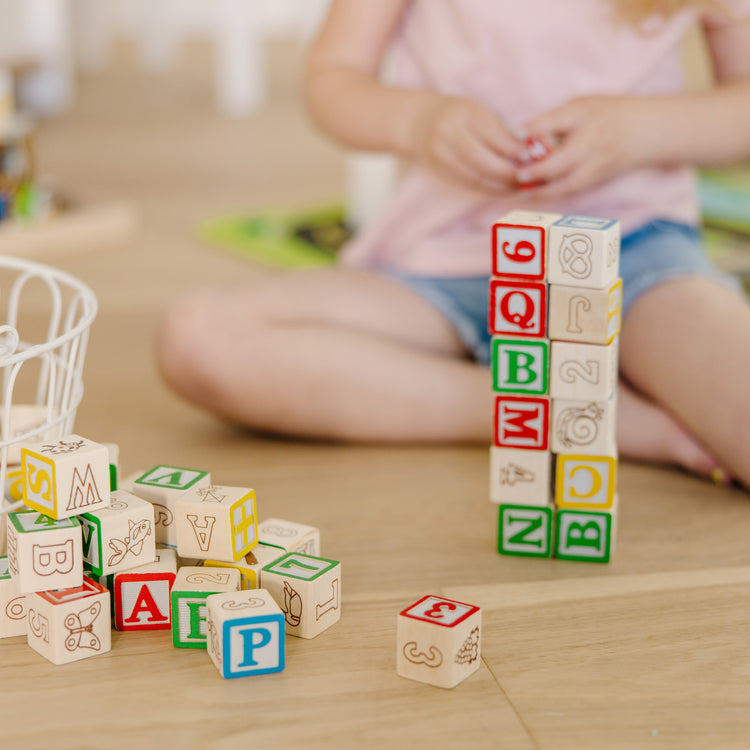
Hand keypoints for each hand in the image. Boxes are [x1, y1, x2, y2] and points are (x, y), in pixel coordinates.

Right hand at [409, 96, 522, 193]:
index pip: (493, 136)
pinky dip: (487, 189)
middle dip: (506, 173)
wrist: (417, 122)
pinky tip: (501, 190)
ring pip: (474, 177)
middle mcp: (449, 133)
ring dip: (498, 186)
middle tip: (527, 180)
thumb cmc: (458, 116)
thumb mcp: (478, 114)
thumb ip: (500, 133)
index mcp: (465, 114)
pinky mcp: (439, 170)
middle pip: (481, 160)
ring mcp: (441, 154)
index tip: (531, 159)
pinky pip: (467, 183)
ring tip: (517, 188)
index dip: (514, 150)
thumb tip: (528, 154)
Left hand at [517, 96, 659, 198]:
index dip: (537, 129)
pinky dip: (555, 194)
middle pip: (564, 160)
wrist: (647, 131)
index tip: (517, 135)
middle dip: (539, 170)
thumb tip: (521, 135)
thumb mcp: (582, 105)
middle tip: (518, 174)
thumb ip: (554, 119)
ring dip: (544, 191)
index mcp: (586, 115)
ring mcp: (598, 163)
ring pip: (569, 183)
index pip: (559, 121)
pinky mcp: (599, 178)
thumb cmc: (607, 114)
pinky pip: (574, 190)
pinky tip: (538, 196)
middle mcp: (593, 141)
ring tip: (524, 192)